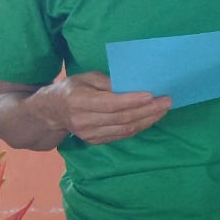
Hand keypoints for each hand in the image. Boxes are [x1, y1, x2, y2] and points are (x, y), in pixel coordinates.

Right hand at [41, 71, 171, 144]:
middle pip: (122, 118)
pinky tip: (151, 118)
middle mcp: (84, 121)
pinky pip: (122, 135)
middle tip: (167, 101)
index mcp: (79, 101)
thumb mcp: (85, 77)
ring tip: (164, 109)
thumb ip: (106, 81)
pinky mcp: (96, 141)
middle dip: (148, 110)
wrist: (52, 112)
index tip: (151, 94)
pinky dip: (139, 126)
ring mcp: (90, 134)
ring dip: (148, 120)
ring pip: (125, 129)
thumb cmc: (71, 88)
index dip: (132, 100)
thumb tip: (130, 84)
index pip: (110, 103)